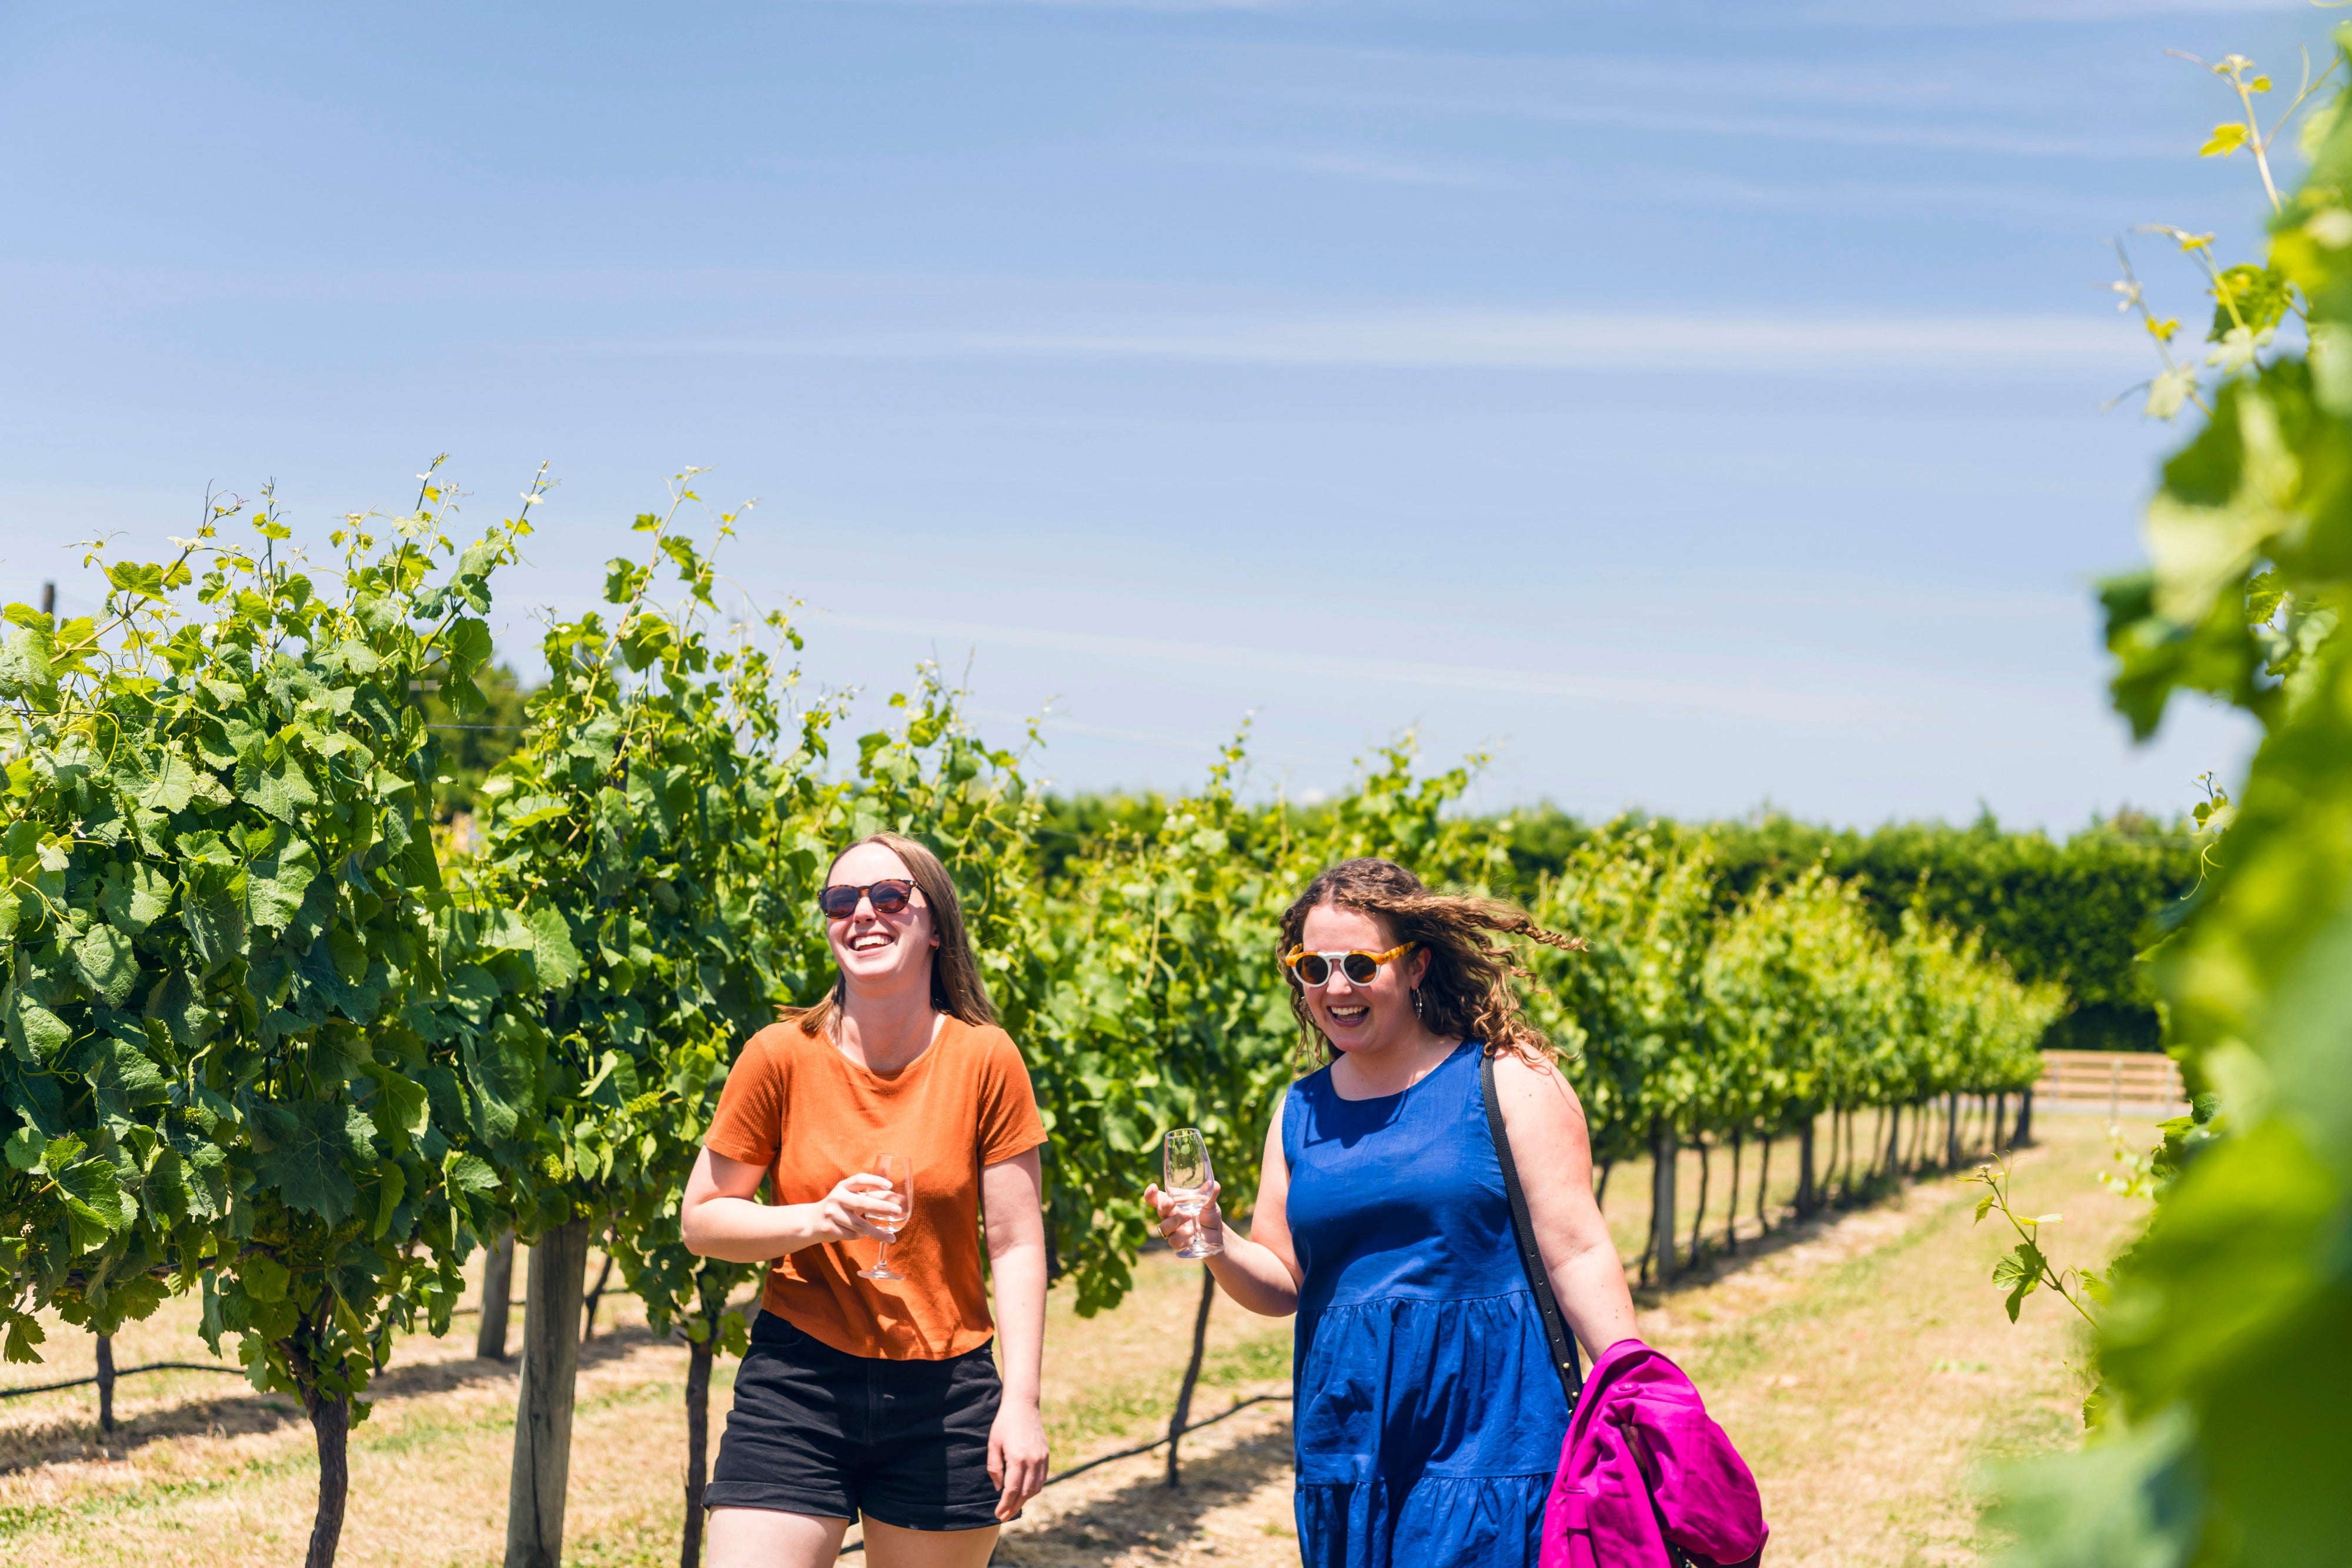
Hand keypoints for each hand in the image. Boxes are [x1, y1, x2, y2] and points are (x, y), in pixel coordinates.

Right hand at [809, 1173, 903, 1244]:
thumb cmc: (839, 1207)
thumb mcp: (849, 1196)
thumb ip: (868, 1195)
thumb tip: (898, 1199)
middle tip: (897, 1210)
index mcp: (842, 1186)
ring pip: (859, 1225)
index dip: (875, 1180)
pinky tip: (867, 1236)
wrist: (811, 1222)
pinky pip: (852, 1235)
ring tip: (891, 1237)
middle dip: (882, 1207)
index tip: (890, 1185)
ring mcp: (831, 1214)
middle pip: (862, 1203)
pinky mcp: (830, 1229)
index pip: (859, 1179)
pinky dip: (862, 1236)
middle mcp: (836, 1198)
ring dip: (877, 1232)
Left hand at [986, 1397, 1048, 1520]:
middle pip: (1025, 1493)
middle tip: (1004, 1516)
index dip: (1005, 1505)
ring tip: (1013, 1505)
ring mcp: (1041, 1458)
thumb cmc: (1004, 1423)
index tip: (998, 1514)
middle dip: (1014, 1507)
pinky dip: (1034, 1489)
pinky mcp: (1046, 1455)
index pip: (1012, 1490)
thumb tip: (998, 1488)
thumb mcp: (993, 1444)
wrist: (1023, 1405)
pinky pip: (1042, 1478)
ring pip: (1036, 1488)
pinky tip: (1025, 1492)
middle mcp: (1032, 1461)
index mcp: (1018, 1458)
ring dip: (1025, 1499)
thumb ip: (994, 1467)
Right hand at [1143, 1179, 1222, 1255]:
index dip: (1151, 1194)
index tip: (1153, 1187)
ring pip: (1164, 1227)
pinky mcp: (1179, 1244)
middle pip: (1159, 1211)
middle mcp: (1170, 1217)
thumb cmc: (1209, 1215)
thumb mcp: (1210, 1204)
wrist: (1217, 1235)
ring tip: (1189, 1215)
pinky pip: (1174, 1241)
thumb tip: (1214, 1184)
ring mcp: (1174, 1231)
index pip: (1156, 1199)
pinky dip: (1181, 1235)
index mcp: (1173, 1204)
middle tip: (1171, 1202)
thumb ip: (1210, 1195)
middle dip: (1163, 1206)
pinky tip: (1191, 1232)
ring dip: (1174, 1221)